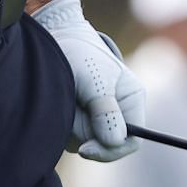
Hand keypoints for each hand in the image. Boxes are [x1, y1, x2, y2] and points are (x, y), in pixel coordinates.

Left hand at [32, 0, 144, 160]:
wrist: (54, 36)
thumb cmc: (78, 52)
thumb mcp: (93, 78)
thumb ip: (105, 109)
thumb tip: (115, 141)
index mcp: (132, 99)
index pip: (131, 140)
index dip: (110, 150)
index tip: (85, 148)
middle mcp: (118, 112)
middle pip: (105, 145)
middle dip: (83, 132)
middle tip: (68, 106)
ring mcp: (97, 116)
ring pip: (84, 141)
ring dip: (70, 125)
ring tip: (64, 95)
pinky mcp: (79, 118)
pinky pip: (69, 135)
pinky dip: (61, 122)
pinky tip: (58, 100)